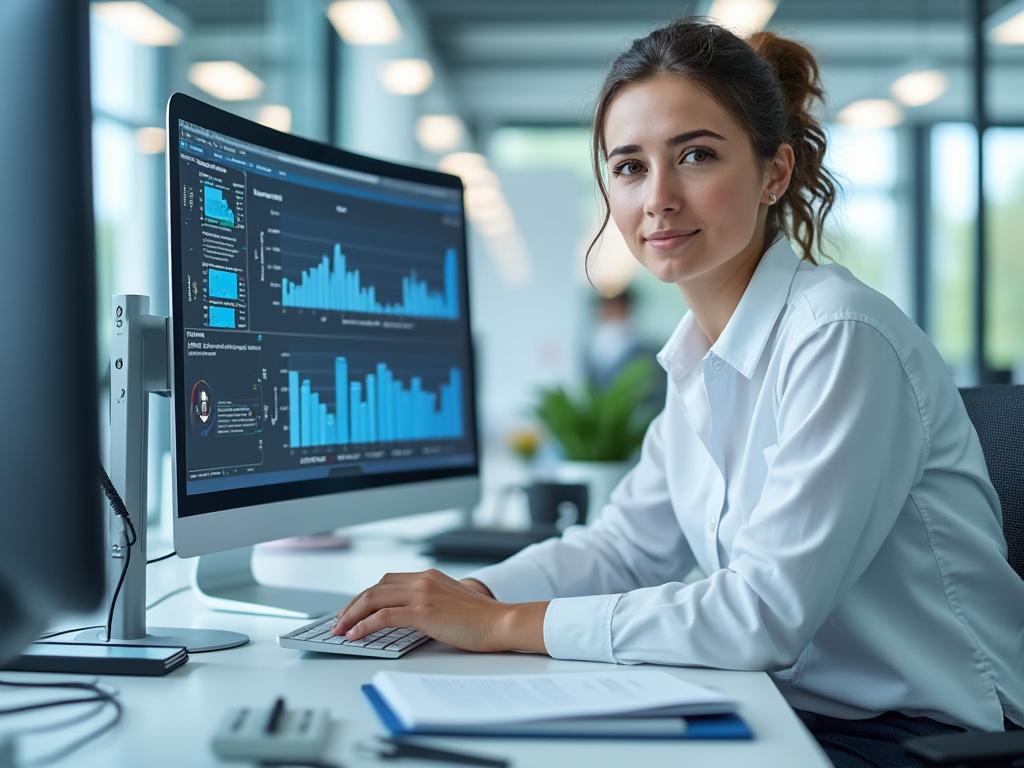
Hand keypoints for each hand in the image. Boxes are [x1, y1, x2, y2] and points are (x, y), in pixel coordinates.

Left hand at [332, 569, 512, 652]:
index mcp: (428, 576)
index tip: (353, 610)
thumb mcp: (451, 602)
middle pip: (375, 588)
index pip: (387, 581)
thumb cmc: (481, 619)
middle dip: (352, 605)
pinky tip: (356, 635)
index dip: (366, 596)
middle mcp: (423, 580)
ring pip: (373, 599)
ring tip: (341, 630)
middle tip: (340, 622)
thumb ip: (430, 602)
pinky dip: (364, 625)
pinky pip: (383, 616)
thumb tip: (408, 617)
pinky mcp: (424, 612)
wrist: (501, 622)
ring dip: (352, 615)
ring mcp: (423, 594)